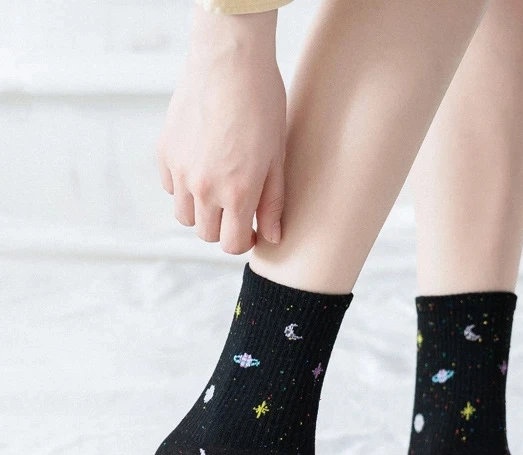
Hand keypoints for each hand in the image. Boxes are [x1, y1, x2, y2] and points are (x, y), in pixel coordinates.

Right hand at [157, 8, 285, 253]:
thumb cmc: (262, 104)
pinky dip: (183, 187)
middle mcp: (202, 187)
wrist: (230, 60)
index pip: (230, 244)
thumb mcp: (276, 159)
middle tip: (237, 210)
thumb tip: (271, 237)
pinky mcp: (164, 151)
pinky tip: (202, 167)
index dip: (242, 242)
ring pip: (184, 215)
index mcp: (236, 193)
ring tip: (218, 190)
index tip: (250, 230)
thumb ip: (272, 203)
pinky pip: (169, 187)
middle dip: (223, 228)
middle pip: (206, 234)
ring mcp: (180, 170)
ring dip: (201, 211)